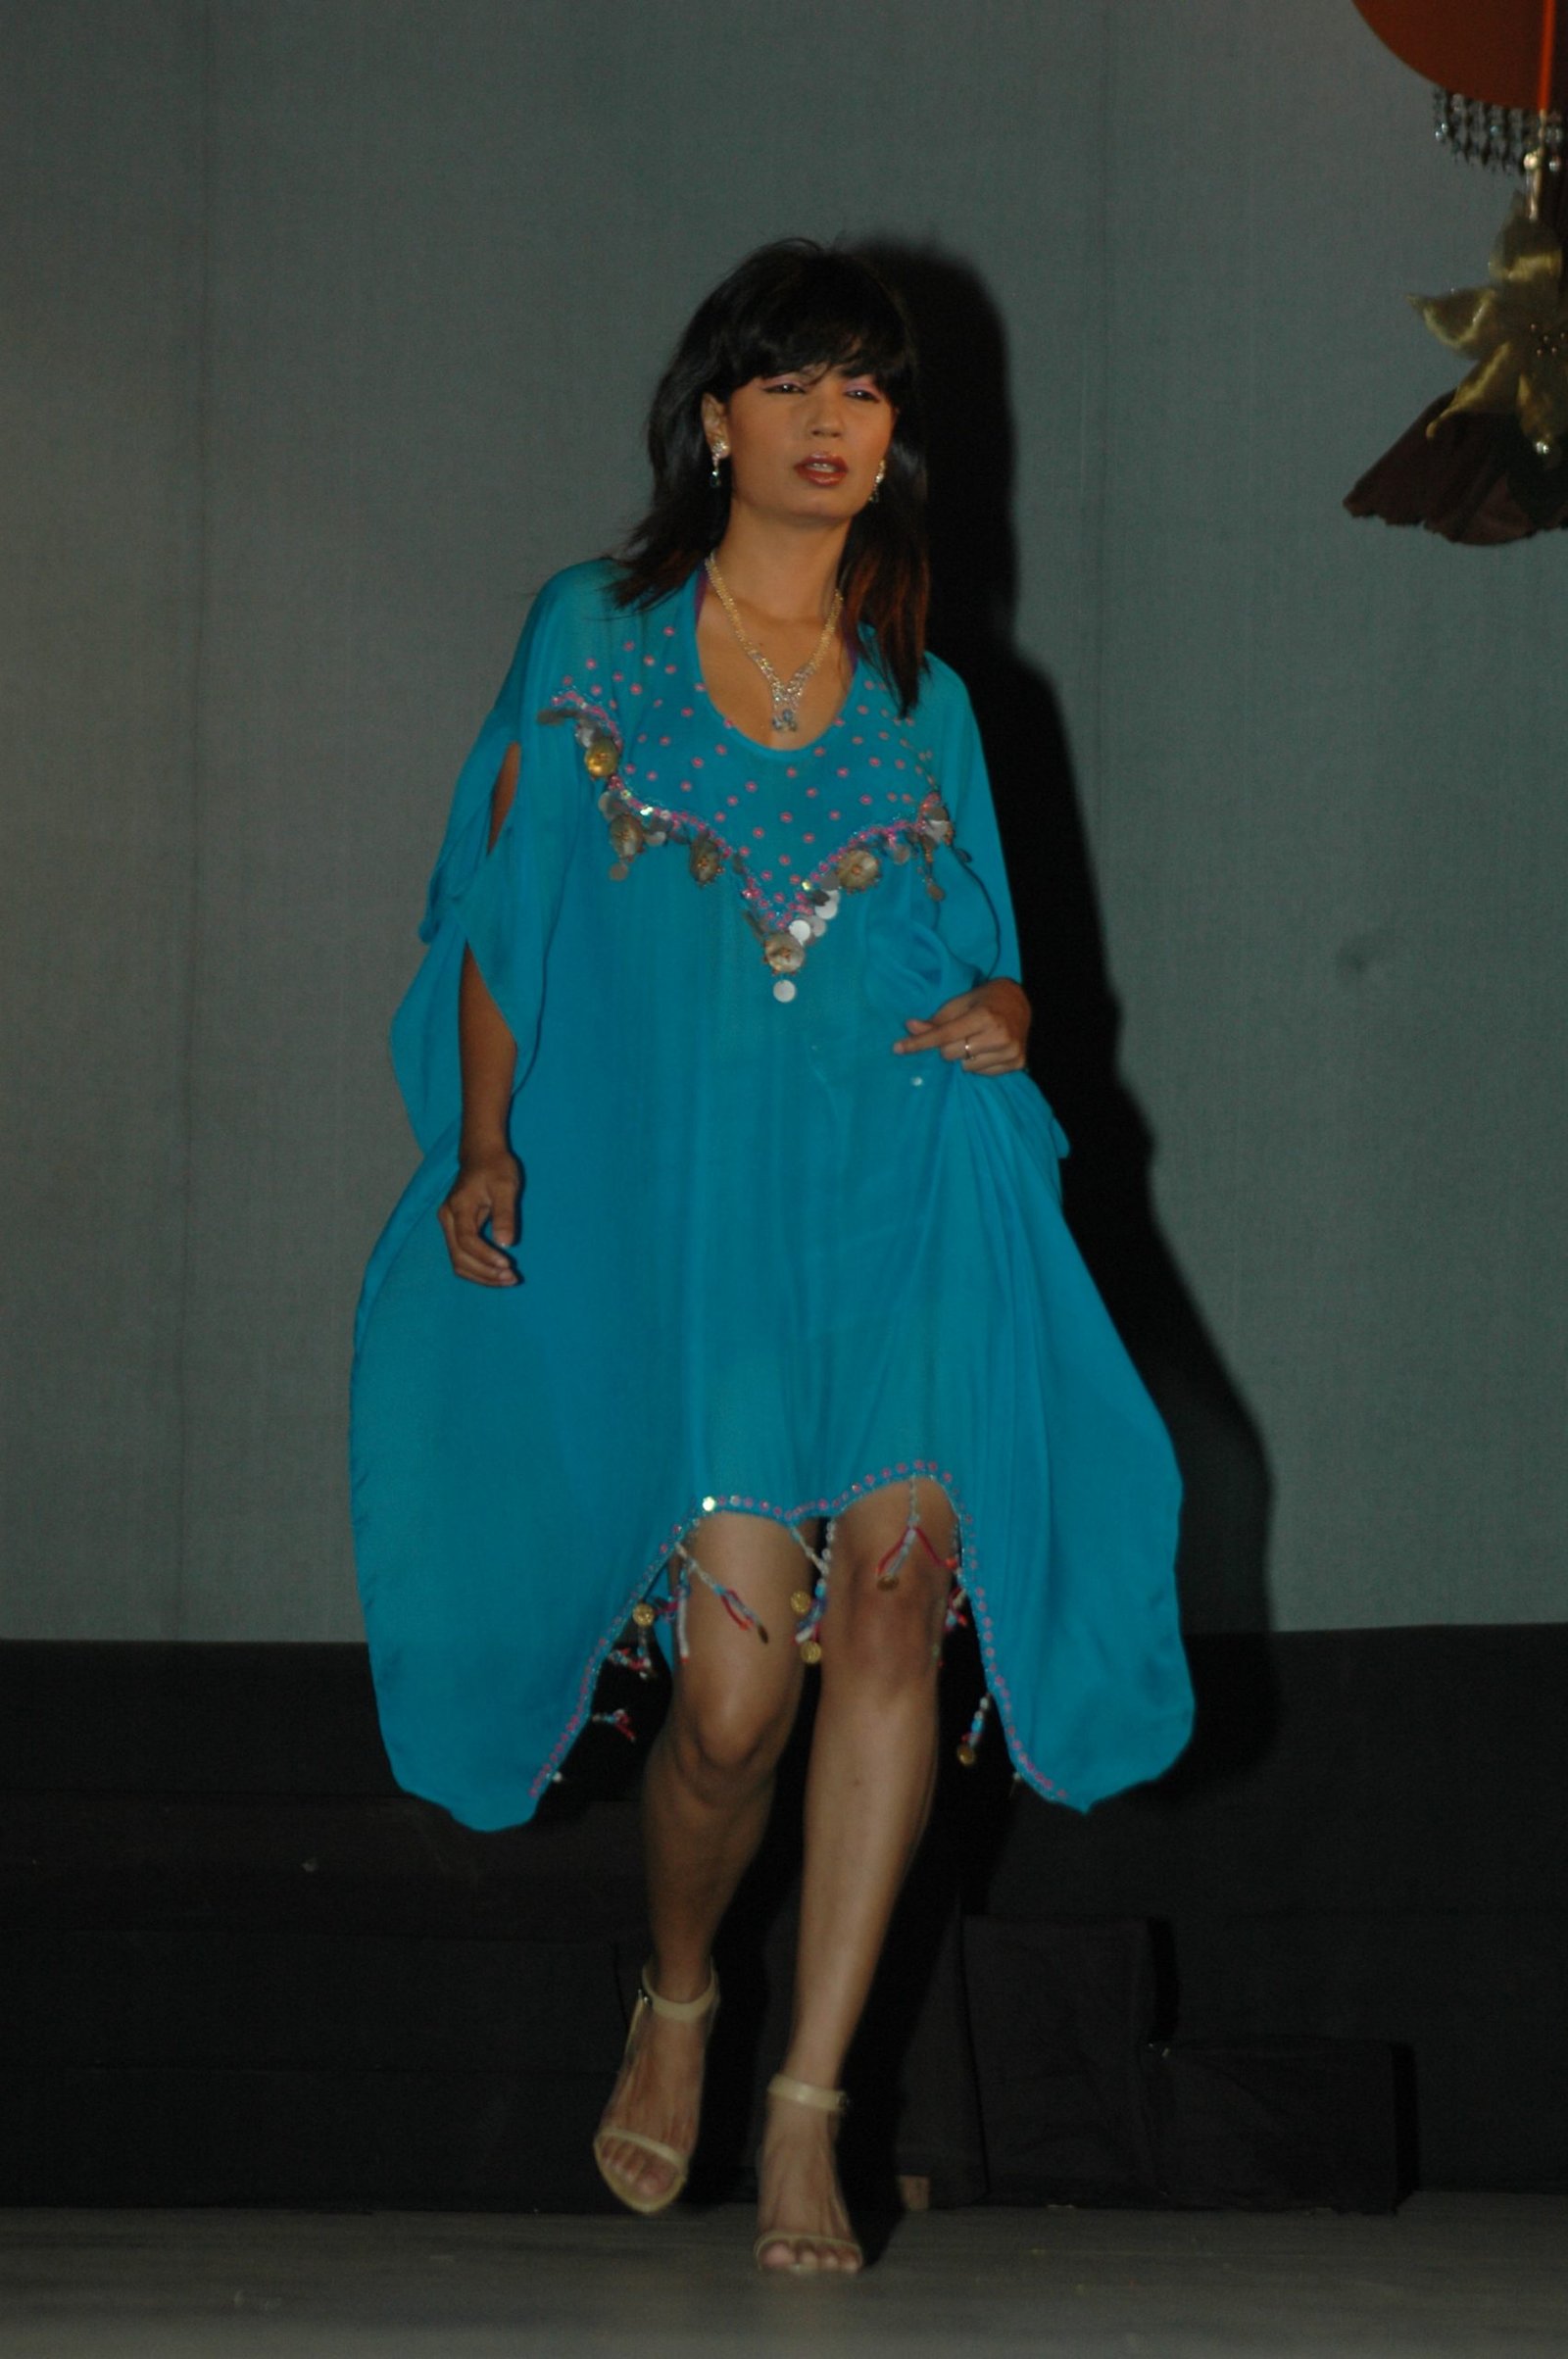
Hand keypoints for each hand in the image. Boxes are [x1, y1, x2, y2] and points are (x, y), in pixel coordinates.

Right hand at [438, 1149, 521, 1285]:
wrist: (482, 1154)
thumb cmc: (496, 1167)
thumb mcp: (506, 1187)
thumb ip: (505, 1215)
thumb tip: (505, 1244)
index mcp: (458, 1207)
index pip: (466, 1241)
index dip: (485, 1257)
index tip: (508, 1264)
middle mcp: (448, 1219)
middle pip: (459, 1258)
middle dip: (485, 1273)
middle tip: (512, 1278)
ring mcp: (449, 1226)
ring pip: (459, 1262)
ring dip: (482, 1275)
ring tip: (507, 1279)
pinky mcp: (456, 1231)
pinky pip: (462, 1257)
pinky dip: (479, 1269)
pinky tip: (498, 1272)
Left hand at [894, 977, 1030, 1074]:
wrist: (1020, 1002)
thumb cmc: (985, 1000)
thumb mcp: (959, 1003)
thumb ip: (936, 1020)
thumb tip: (910, 1028)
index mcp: (984, 1016)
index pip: (944, 1035)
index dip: (919, 1043)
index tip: (898, 1048)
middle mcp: (999, 1035)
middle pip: (951, 1054)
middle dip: (946, 1047)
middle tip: (958, 1034)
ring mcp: (1010, 1051)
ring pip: (967, 1067)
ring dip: (964, 1057)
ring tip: (977, 1040)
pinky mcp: (1017, 1063)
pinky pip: (983, 1074)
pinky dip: (978, 1064)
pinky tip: (987, 1049)